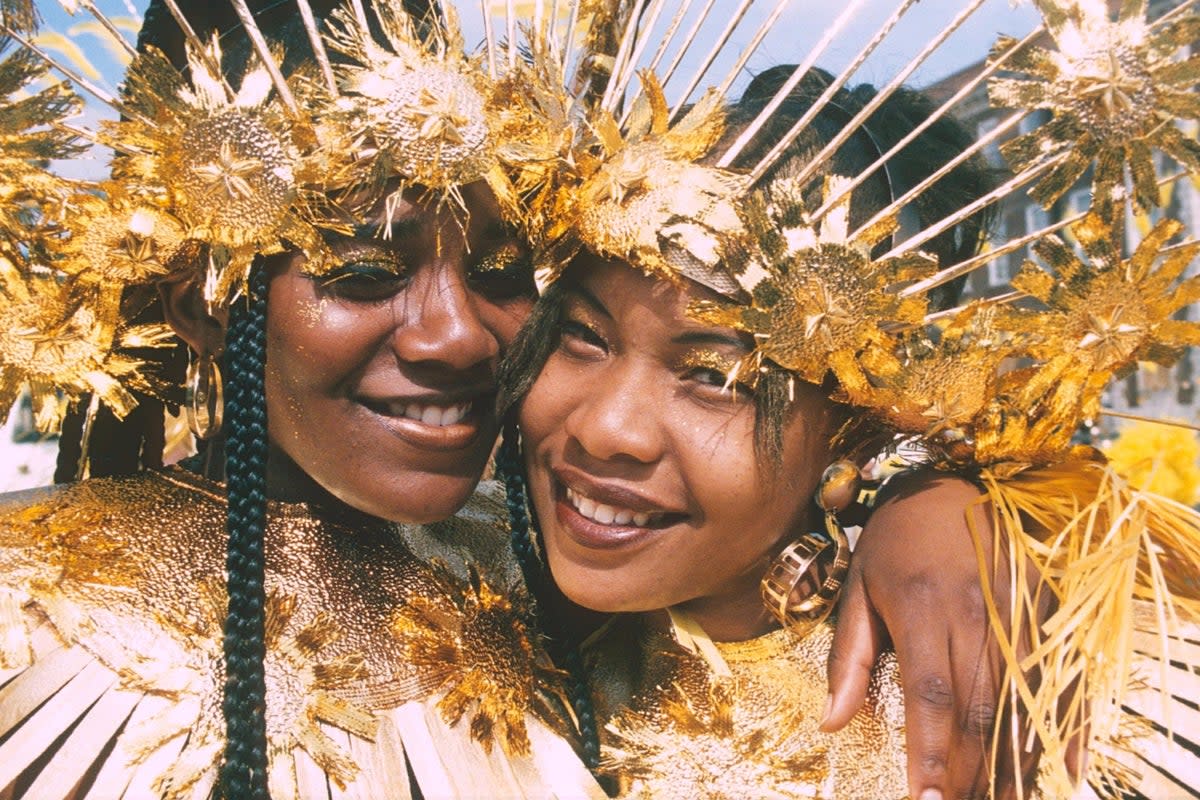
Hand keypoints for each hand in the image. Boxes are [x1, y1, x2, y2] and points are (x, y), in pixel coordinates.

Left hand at [820, 471, 1040, 799]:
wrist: (947, 483)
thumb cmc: (893, 541)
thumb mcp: (857, 589)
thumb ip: (849, 658)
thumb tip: (830, 723)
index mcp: (921, 605)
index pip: (929, 692)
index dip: (930, 751)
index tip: (924, 797)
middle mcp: (974, 609)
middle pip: (978, 705)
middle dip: (970, 768)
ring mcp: (1017, 607)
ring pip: (1020, 697)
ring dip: (1014, 757)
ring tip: (1005, 799)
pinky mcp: (1047, 606)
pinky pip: (1060, 673)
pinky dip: (1063, 723)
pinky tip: (1061, 767)